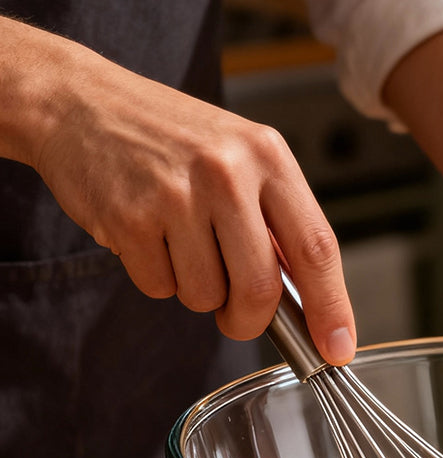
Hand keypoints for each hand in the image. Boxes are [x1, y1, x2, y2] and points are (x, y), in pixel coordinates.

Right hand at [4, 20, 354, 363]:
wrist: (80, 102)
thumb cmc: (173, 141)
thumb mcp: (241, 159)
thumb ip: (277, 223)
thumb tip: (311, 306)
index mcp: (269, 157)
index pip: (317, 248)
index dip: (332, 308)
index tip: (339, 348)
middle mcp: (228, 172)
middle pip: (261, 289)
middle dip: (250, 321)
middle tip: (238, 318)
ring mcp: (177, 195)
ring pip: (207, 296)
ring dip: (198, 294)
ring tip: (181, 246)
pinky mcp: (130, 218)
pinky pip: (161, 288)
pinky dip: (158, 278)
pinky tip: (149, 237)